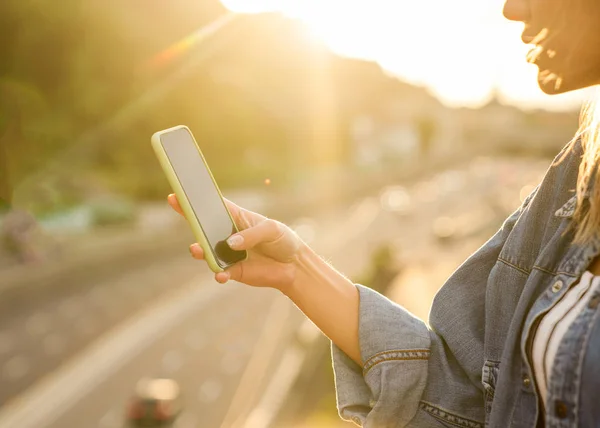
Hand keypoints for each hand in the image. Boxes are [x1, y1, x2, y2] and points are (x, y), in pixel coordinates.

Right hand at [167, 194, 304, 290]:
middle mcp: (228, 234)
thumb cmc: (283, 240)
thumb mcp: (272, 230)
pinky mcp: (233, 272)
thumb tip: (230, 243)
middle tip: (181, 214)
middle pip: (204, 227)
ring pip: (207, 251)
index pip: (213, 207)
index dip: (195, 201)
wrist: (294, 266)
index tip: (176, 195)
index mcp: (236, 217)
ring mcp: (228, 254)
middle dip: (190, 220)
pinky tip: (220, 275)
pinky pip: (220, 273)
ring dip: (200, 251)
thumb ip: (251, 234)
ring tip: (197, 249)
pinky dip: (218, 274)